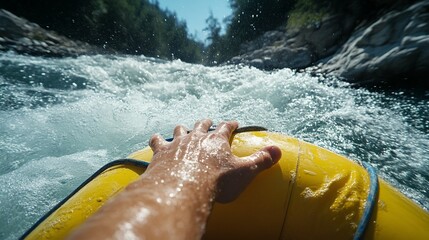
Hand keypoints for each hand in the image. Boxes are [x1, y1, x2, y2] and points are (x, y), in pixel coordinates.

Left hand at [148, 119, 281, 202]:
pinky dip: (156, 139)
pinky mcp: (161, 152)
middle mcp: (197, 137)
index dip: (230, 124)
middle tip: (208, 121)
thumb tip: (279, 150)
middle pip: (202, 124)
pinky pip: (157, 141)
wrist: (183, 189)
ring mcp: (177, 143)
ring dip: (182, 129)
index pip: (226, 127)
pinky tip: (155, 138)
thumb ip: (261, 160)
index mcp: (217, 140)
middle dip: (206, 123)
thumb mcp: (244, 172)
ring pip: (180, 130)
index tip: (233, 122)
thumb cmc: (217, 182)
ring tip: (182, 127)